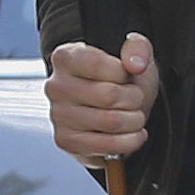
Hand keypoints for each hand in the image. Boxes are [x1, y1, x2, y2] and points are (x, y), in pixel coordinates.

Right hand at [45, 34, 158, 165]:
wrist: (116, 109)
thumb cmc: (121, 81)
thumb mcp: (134, 57)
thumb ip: (138, 48)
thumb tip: (136, 63)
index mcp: (66, 57)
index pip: (97, 64)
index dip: (123, 73)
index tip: (126, 75)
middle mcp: (56, 86)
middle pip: (108, 96)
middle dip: (134, 99)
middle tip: (135, 99)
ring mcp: (58, 115)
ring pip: (111, 122)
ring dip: (135, 121)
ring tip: (134, 116)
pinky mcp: (66, 141)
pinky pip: (107, 146)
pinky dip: (129, 142)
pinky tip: (132, 134)